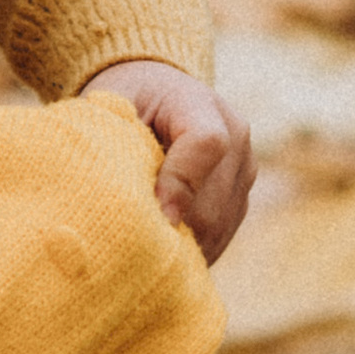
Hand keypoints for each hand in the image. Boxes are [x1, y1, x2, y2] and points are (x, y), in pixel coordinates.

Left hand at [78, 62, 254, 261]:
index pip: (207, 143)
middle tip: (130, 251)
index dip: (180, 183)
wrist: (156, 98)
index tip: (152, 215)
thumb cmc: (125, 102)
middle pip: (212, 201)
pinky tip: (157, 253)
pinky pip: (220, 237)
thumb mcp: (110, 106)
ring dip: (180, 246)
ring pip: (218, 227)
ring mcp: (243, 171)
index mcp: (199, 103)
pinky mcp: (241, 199)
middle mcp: (236, 136)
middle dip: (171, 230)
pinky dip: (189, 250)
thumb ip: (114, 137)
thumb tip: (125, 195)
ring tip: (140, 255)